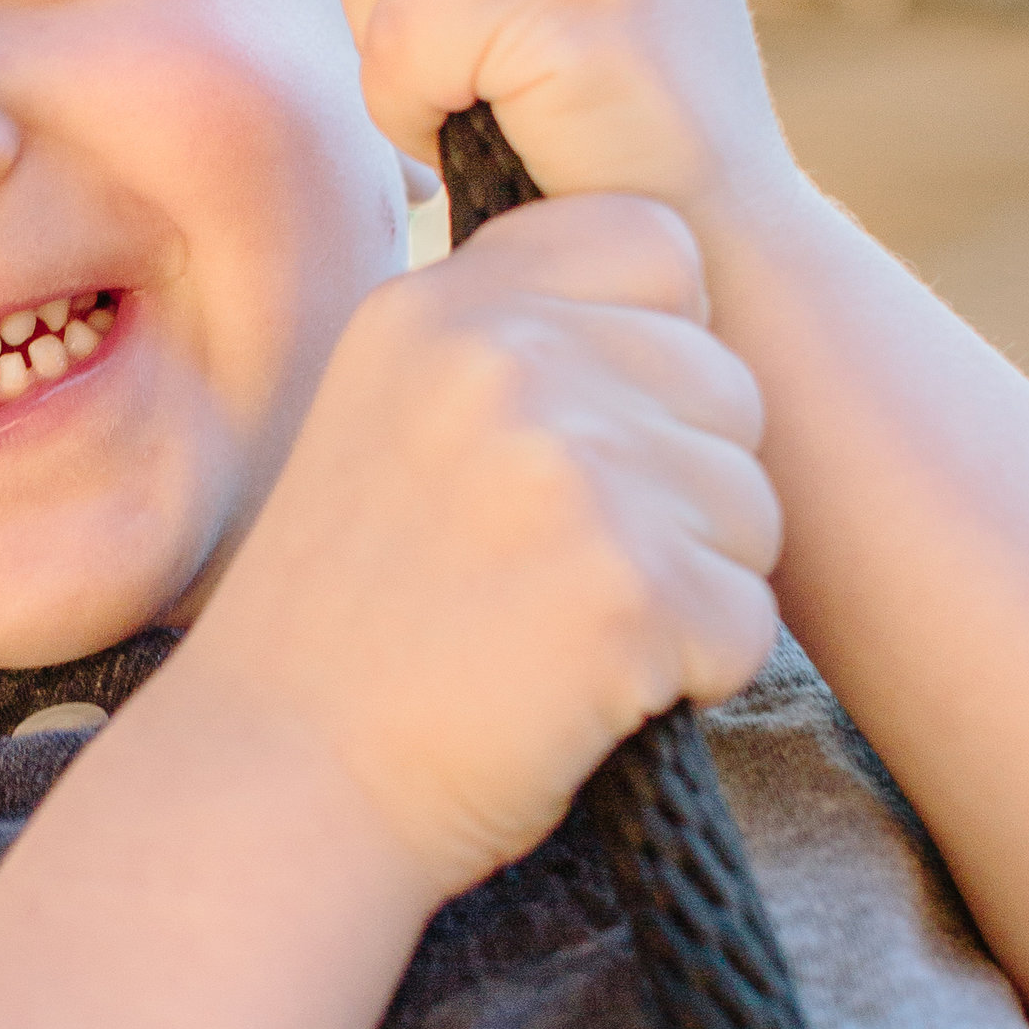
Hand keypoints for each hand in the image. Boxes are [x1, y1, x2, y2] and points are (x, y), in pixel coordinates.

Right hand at [178, 191, 781, 905]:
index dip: (661, 343)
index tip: (590, 442)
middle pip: (725, 381)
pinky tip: (584, 695)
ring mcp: (566, 466)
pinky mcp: (625, 584)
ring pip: (752, 503)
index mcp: (435, 307)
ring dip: (694, 586)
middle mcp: (501, 361)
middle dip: (685, 487)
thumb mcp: (385, 425)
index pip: (654, 239)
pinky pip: (748, 618)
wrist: (277, 789)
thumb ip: (505, 346)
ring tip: (564, 636)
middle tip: (563, 573)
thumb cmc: (346, 634)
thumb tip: (676, 304)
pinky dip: (693, 677)